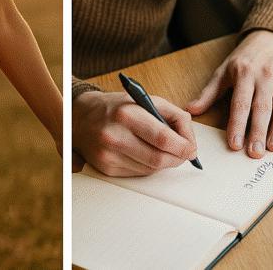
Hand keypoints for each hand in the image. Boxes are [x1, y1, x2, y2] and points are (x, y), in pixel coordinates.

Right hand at [72, 90, 198, 175]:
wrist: (81, 118)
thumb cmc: (117, 108)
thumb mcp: (145, 100)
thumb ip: (173, 115)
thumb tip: (190, 140)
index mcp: (127, 114)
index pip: (164, 138)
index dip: (184, 146)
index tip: (191, 148)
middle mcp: (115, 136)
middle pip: (160, 158)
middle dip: (178, 158)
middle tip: (183, 153)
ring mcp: (109, 155)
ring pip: (151, 169)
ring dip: (163, 162)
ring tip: (161, 150)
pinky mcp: (106, 168)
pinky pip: (139, 174)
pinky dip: (147, 166)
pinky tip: (142, 153)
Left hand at [186, 30, 272, 158]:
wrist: (270, 39)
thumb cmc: (244, 60)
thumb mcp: (223, 72)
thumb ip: (208, 93)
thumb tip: (190, 110)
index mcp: (244, 74)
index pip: (240, 103)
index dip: (237, 124)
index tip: (235, 144)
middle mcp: (265, 76)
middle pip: (262, 107)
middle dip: (258, 132)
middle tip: (255, 153)